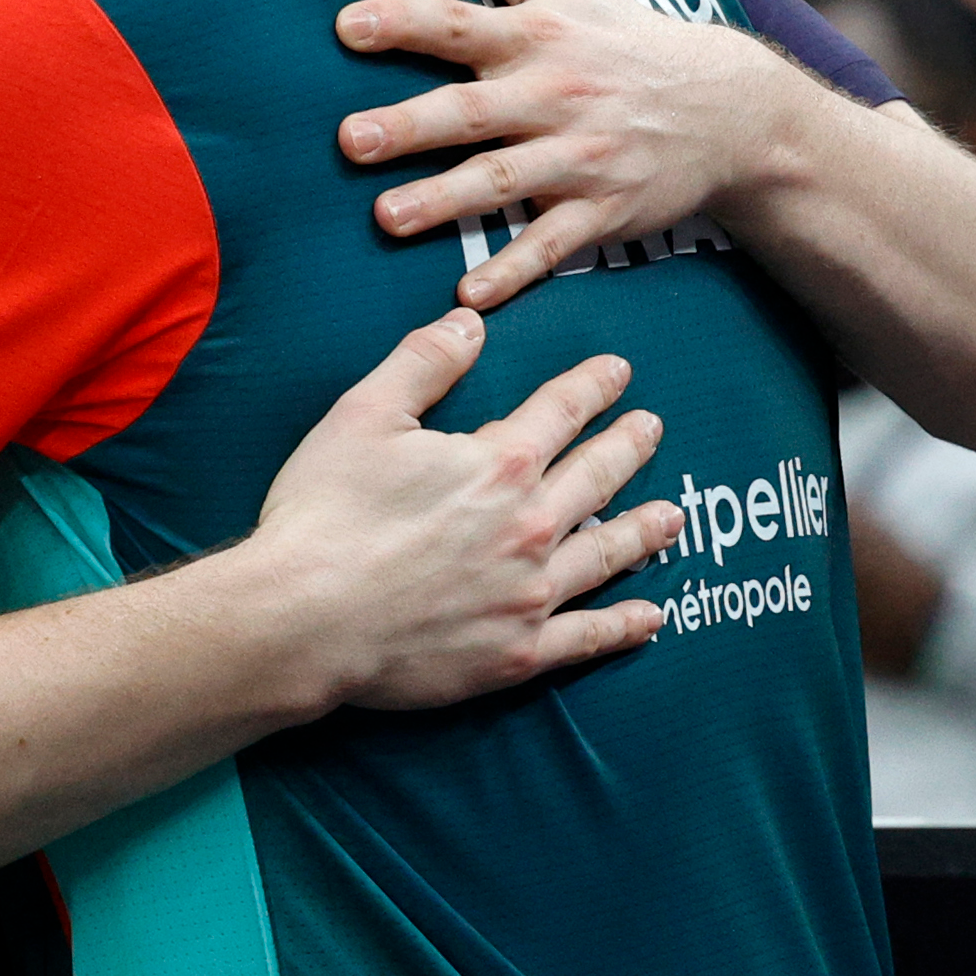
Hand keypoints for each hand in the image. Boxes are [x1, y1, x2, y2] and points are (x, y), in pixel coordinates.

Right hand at [239, 310, 679, 711]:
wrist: (303, 621)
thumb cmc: (325, 515)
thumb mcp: (364, 415)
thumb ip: (424, 362)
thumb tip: (470, 322)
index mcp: (498, 463)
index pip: (562, 411)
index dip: (593, 386)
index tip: (619, 371)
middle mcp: (531, 525)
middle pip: (599, 477)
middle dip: (629, 446)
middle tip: (653, 429)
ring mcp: (531, 594)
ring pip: (608, 553)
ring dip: (645, 529)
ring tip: (672, 515)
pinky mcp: (518, 653)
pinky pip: (589, 636)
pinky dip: (624, 626)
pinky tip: (651, 617)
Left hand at [336, 0, 806, 306]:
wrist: (727, 106)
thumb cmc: (626, 38)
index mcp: (538, 37)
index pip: (460, 25)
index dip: (404, 23)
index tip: (346, 26)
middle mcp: (555, 95)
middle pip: (472, 111)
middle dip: (410, 126)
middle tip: (347, 140)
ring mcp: (580, 158)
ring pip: (504, 182)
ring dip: (445, 202)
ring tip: (386, 218)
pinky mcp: (603, 210)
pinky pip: (551, 244)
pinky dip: (514, 270)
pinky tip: (469, 297)